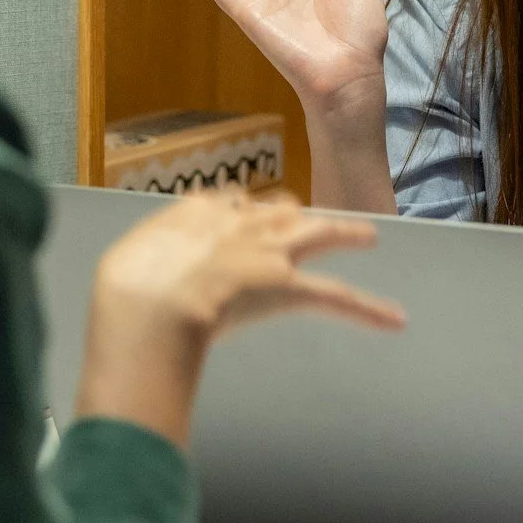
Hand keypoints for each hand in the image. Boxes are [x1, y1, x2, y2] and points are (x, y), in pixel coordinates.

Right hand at [75, 191, 404, 447]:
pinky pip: (338, 296)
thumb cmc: (128, 289)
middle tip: (309, 217)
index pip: (229, 204)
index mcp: (199, 214)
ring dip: (345, 233)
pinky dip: (368, 310)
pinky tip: (394, 319)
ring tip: (367, 235)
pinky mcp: (291, 288)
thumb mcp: (128, 265)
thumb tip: (134, 286)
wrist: (151, 302)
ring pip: (319, 234)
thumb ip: (143, 265)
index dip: (239, 212)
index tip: (244, 215)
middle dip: (295, 214)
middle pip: (280, 209)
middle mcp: (241, 223)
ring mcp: (270, 253)